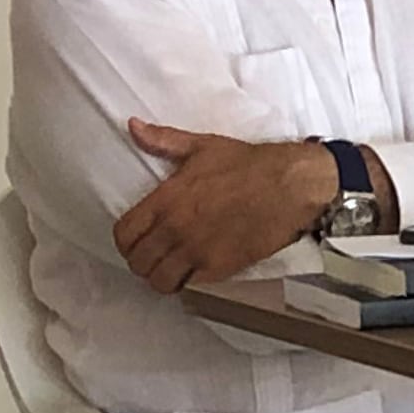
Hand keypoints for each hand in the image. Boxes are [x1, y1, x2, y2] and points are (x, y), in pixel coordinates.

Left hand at [116, 121, 334, 292]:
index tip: (136, 239)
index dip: (125, 240)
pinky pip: (188, 286)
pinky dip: (187, 282)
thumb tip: (132, 126)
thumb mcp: (201, 146)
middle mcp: (176, 229)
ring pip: (159, 281)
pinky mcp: (220, 268)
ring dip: (161, 276)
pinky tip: (193, 271)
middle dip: (141, 260)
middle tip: (154, 255)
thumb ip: (162, 140)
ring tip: (171, 268)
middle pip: (138, 262)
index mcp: (166, 200)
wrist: (288, 185)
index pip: (125, 234)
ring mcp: (197, 252)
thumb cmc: (247, 164)